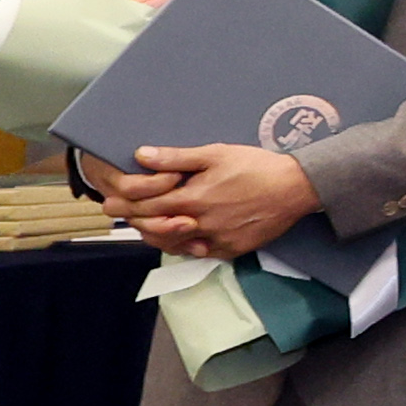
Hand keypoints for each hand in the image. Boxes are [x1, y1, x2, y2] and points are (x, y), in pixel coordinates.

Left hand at [101, 143, 319, 259]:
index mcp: (194, 199)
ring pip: (175, 245)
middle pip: (156, 228)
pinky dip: (185, 245)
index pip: (147, 205)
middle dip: (134, 221)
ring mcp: (217, 240)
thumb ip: (176, 158)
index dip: (124, 204)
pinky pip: (200, 252)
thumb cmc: (256, 166)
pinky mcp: (232, 249)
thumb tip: (141, 155)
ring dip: (156, 236)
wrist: (297, 187)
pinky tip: (180, 236)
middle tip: (120, 216)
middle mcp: (201, 224)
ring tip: (147, 226)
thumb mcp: (215, 153)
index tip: (109, 203)